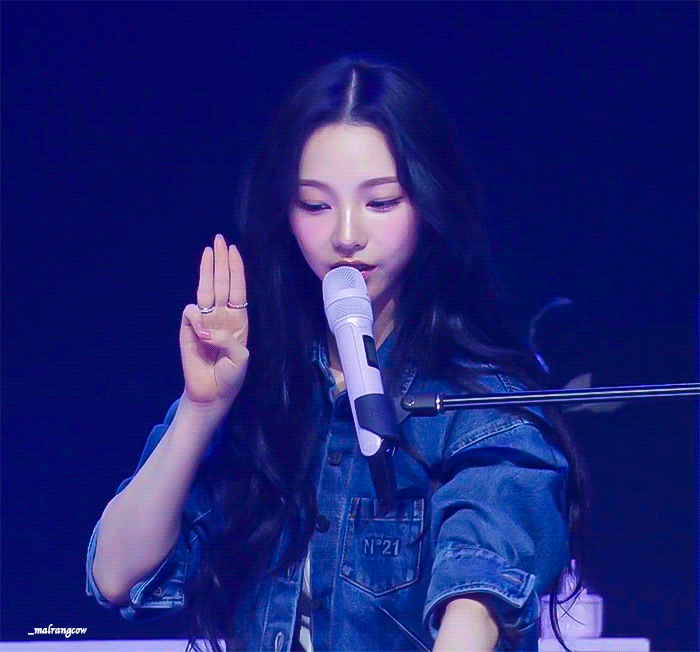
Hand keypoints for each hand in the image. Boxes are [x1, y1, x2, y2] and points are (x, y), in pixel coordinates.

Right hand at [179, 233, 248, 410]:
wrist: (212, 394)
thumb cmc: (230, 376)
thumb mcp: (240, 359)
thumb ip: (227, 340)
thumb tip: (204, 326)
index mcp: (238, 321)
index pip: (237, 290)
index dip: (235, 270)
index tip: (234, 251)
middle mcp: (221, 317)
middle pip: (221, 283)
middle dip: (221, 262)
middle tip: (220, 240)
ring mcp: (204, 322)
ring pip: (205, 291)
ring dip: (207, 271)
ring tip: (209, 251)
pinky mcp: (187, 331)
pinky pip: (190, 314)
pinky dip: (195, 316)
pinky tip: (201, 329)